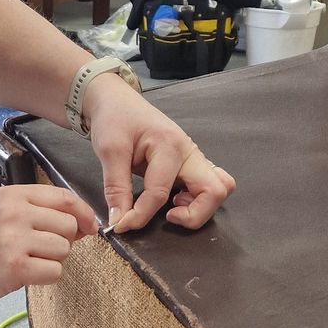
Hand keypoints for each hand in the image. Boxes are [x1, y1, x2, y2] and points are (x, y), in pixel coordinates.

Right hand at [0, 184, 98, 309]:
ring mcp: (14, 240)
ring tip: (26, 260)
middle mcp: (14, 213)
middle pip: (68, 224)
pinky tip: (24, 273)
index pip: (64, 197)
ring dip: (52, 259)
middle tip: (39, 248)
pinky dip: (45, 276)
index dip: (83, 213)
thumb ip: (35, 211)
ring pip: (63, 249)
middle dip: (62, 239)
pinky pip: (54, 271)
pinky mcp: (15, 268)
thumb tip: (80, 223)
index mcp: (11, 195)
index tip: (88, 225)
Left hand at [83, 77, 234, 233]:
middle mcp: (189, 152)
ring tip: (171, 207)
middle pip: (214, 191)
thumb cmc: (114, 120)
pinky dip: (197, 199)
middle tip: (166, 217)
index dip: (139, 216)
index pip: (160, 194)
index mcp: (169, 146)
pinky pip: (208, 185)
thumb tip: (120, 221)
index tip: (121, 226)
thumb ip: (116, 188)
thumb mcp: (109, 151)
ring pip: (217, 188)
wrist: (116, 101)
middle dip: (193, 215)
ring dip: (199, 206)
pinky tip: (173, 199)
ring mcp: (193, 158)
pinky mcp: (190, 164)